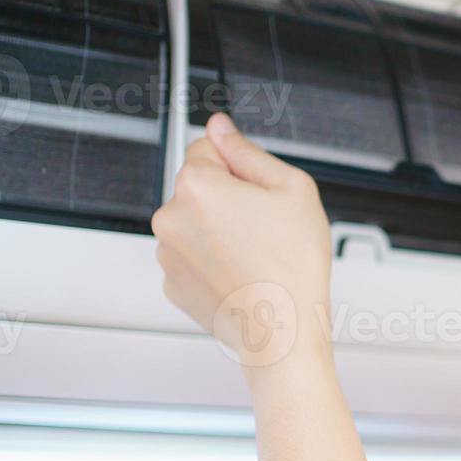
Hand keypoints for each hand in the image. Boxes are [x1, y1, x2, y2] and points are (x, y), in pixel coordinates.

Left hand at [153, 113, 333, 377]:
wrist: (281, 332)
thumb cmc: (291, 267)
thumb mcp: (293, 189)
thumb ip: (248, 151)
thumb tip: (222, 128)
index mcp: (197, 185)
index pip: (207, 147)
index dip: (240, 166)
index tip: (259, 191)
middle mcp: (171, 216)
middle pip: (200, 187)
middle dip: (229, 199)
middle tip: (266, 227)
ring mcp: (168, 253)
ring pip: (196, 223)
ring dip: (220, 231)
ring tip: (257, 255)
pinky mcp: (173, 283)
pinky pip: (193, 256)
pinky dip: (213, 260)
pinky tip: (243, 273)